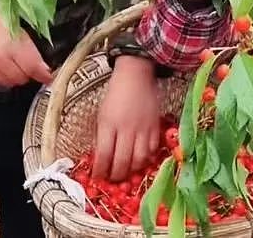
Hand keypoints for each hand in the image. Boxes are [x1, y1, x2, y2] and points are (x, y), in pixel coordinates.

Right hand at [0, 0, 52, 86]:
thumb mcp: (21, 34)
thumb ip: (33, 53)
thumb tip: (45, 71)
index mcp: (13, 44)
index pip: (32, 67)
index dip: (42, 75)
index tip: (48, 78)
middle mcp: (0, 57)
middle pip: (22, 78)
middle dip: (27, 73)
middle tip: (25, 64)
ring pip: (10, 83)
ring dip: (14, 76)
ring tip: (11, 63)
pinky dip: (2, 77)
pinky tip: (0, 64)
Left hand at [93, 56, 159, 181]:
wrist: (136, 74)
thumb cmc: (115, 93)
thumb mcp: (102, 113)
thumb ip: (102, 135)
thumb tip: (102, 157)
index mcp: (108, 124)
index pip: (103, 155)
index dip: (100, 171)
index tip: (98, 176)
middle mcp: (126, 128)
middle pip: (121, 162)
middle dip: (115, 176)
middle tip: (112, 179)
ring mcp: (142, 128)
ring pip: (139, 160)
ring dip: (132, 170)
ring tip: (127, 172)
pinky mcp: (155, 126)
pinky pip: (152, 149)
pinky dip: (146, 158)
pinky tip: (141, 159)